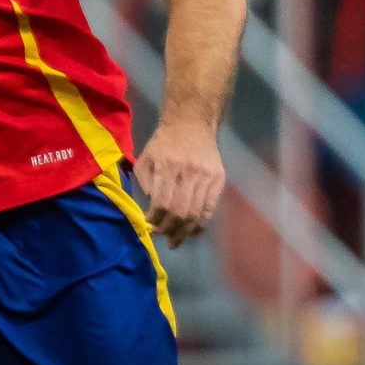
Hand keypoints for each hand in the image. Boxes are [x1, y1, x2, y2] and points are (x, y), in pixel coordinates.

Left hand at [134, 117, 225, 247]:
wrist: (191, 123)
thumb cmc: (164, 142)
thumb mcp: (146, 158)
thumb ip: (145, 184)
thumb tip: (152, 211)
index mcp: (167, 166)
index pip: (162, 203)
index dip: (156, 220)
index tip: (150, 226)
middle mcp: (188, 172)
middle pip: (180, 211)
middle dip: (170, 230)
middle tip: (163, 238)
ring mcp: (206, 176)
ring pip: (195, 213)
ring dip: (184, 232)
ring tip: (176, 241)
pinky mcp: (218, 179)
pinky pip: (210, 208)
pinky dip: (201, 223)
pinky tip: (192, 231)